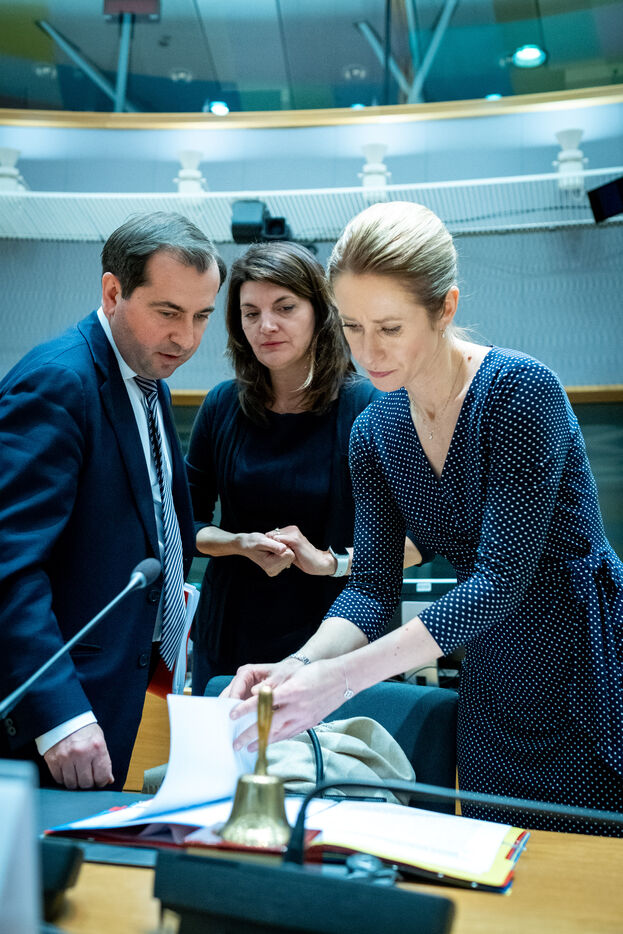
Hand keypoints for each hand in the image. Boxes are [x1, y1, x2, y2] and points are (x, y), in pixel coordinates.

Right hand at [43, 723, 113, 789]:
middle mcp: (82, 753)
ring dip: (75, 782)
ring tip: (77, 774)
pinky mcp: (53, 760)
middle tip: (87, 777)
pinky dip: (63, 778)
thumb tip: (108, 779)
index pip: (102, 776)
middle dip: (88, 783)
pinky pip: (59, 779)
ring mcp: (66, 757)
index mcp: (97, 747)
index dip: (101, 782)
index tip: (100, 781)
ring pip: (72, 784)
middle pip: (86, 783)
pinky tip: (67, 770)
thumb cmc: (84, 729)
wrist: (64, 718)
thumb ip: (104, 760)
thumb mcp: (99, 740)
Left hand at [231, 659, 346, 750]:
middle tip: (236, 743)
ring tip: (249, 748)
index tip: (233, 714)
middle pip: (268, 725)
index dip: (246, 709)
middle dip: (250, 735)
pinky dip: (278, 739)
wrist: (344, 678)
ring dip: (262, 742)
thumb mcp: (294, 672)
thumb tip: (255, 694)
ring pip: (279, 734)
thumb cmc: (319, 672)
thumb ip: (274, 684)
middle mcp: (298, 707)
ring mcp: (305, 717)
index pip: (263, 702)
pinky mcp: (310, 722)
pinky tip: (269, 742)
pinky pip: (290, 733)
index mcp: (292, 691)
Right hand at [239, 532, 294, 577]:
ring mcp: (275, 569)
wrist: (247, 545)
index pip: (289, 555)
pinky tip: (273, 550)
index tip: (273, 542)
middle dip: (283, 547)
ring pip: (290, 557)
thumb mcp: (262, 541)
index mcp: (270, 566)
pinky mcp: (277, 567)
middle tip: (272, 544)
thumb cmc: (252, 541)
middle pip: (291, 557)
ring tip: (271, 547)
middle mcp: (273, 570)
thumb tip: (284, 549)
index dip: (283, 545)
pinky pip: (287, 557)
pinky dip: (282, 551)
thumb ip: (273, 546)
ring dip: (282, 549)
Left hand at [266, 526, 335, 575]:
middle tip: (278, 555)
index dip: (270, 544)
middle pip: (271, 534)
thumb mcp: (290, 550)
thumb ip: (282, 545)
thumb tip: (269, 544)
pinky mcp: (295, 540)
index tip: (275, 553)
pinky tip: (282, 555)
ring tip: (282, 556)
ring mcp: (294, 533)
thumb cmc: (303, 558)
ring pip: (274, 537)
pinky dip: (277, 548)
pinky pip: (278, 541)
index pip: (272, 533)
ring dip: (274, 548)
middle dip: (272, 545)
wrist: (318, 563)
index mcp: (291, 530)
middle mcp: (292, 529)